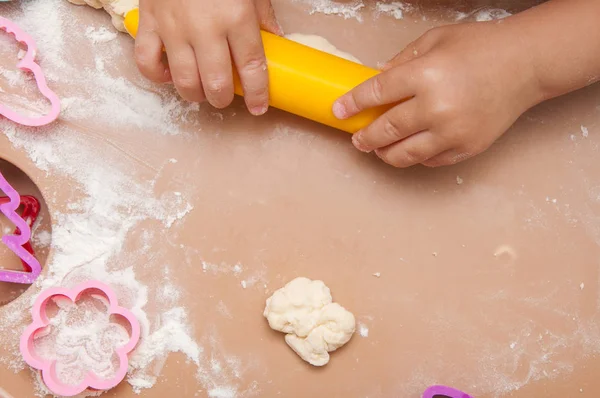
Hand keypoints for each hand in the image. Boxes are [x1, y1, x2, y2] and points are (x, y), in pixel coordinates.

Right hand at [135, 0, 281, 114]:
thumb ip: (263, 15)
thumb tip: (276, 41)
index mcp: (236, 17)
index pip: (252, 68)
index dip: (257, 94)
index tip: (258, 107)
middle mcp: (205, 28)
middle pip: (216, 83)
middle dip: (223, 98)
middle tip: (226, 95)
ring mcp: (174, 28)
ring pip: (184, 81)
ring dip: (196, 94)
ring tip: (201, 89)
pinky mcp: (149, 23)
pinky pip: (147, 63)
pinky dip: (158, 76)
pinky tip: (170, 74)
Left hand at [333, 21, 543, 167]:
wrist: (526, 65)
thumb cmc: (481, 47)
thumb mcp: (435, 40)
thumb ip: (402, 61)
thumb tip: (377, 80)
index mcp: (425, 74)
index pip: (375, 94)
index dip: (352, 104)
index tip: (340, 111)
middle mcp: (436, 107)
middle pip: (385, 131)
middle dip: (364, 137)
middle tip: (357, 138)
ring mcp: (452, 132)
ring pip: (404, 155)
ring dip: (384, 154)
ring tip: (378, 149)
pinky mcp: (467, 147)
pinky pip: (430, 161)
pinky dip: (415, 157)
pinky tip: (409, 148)